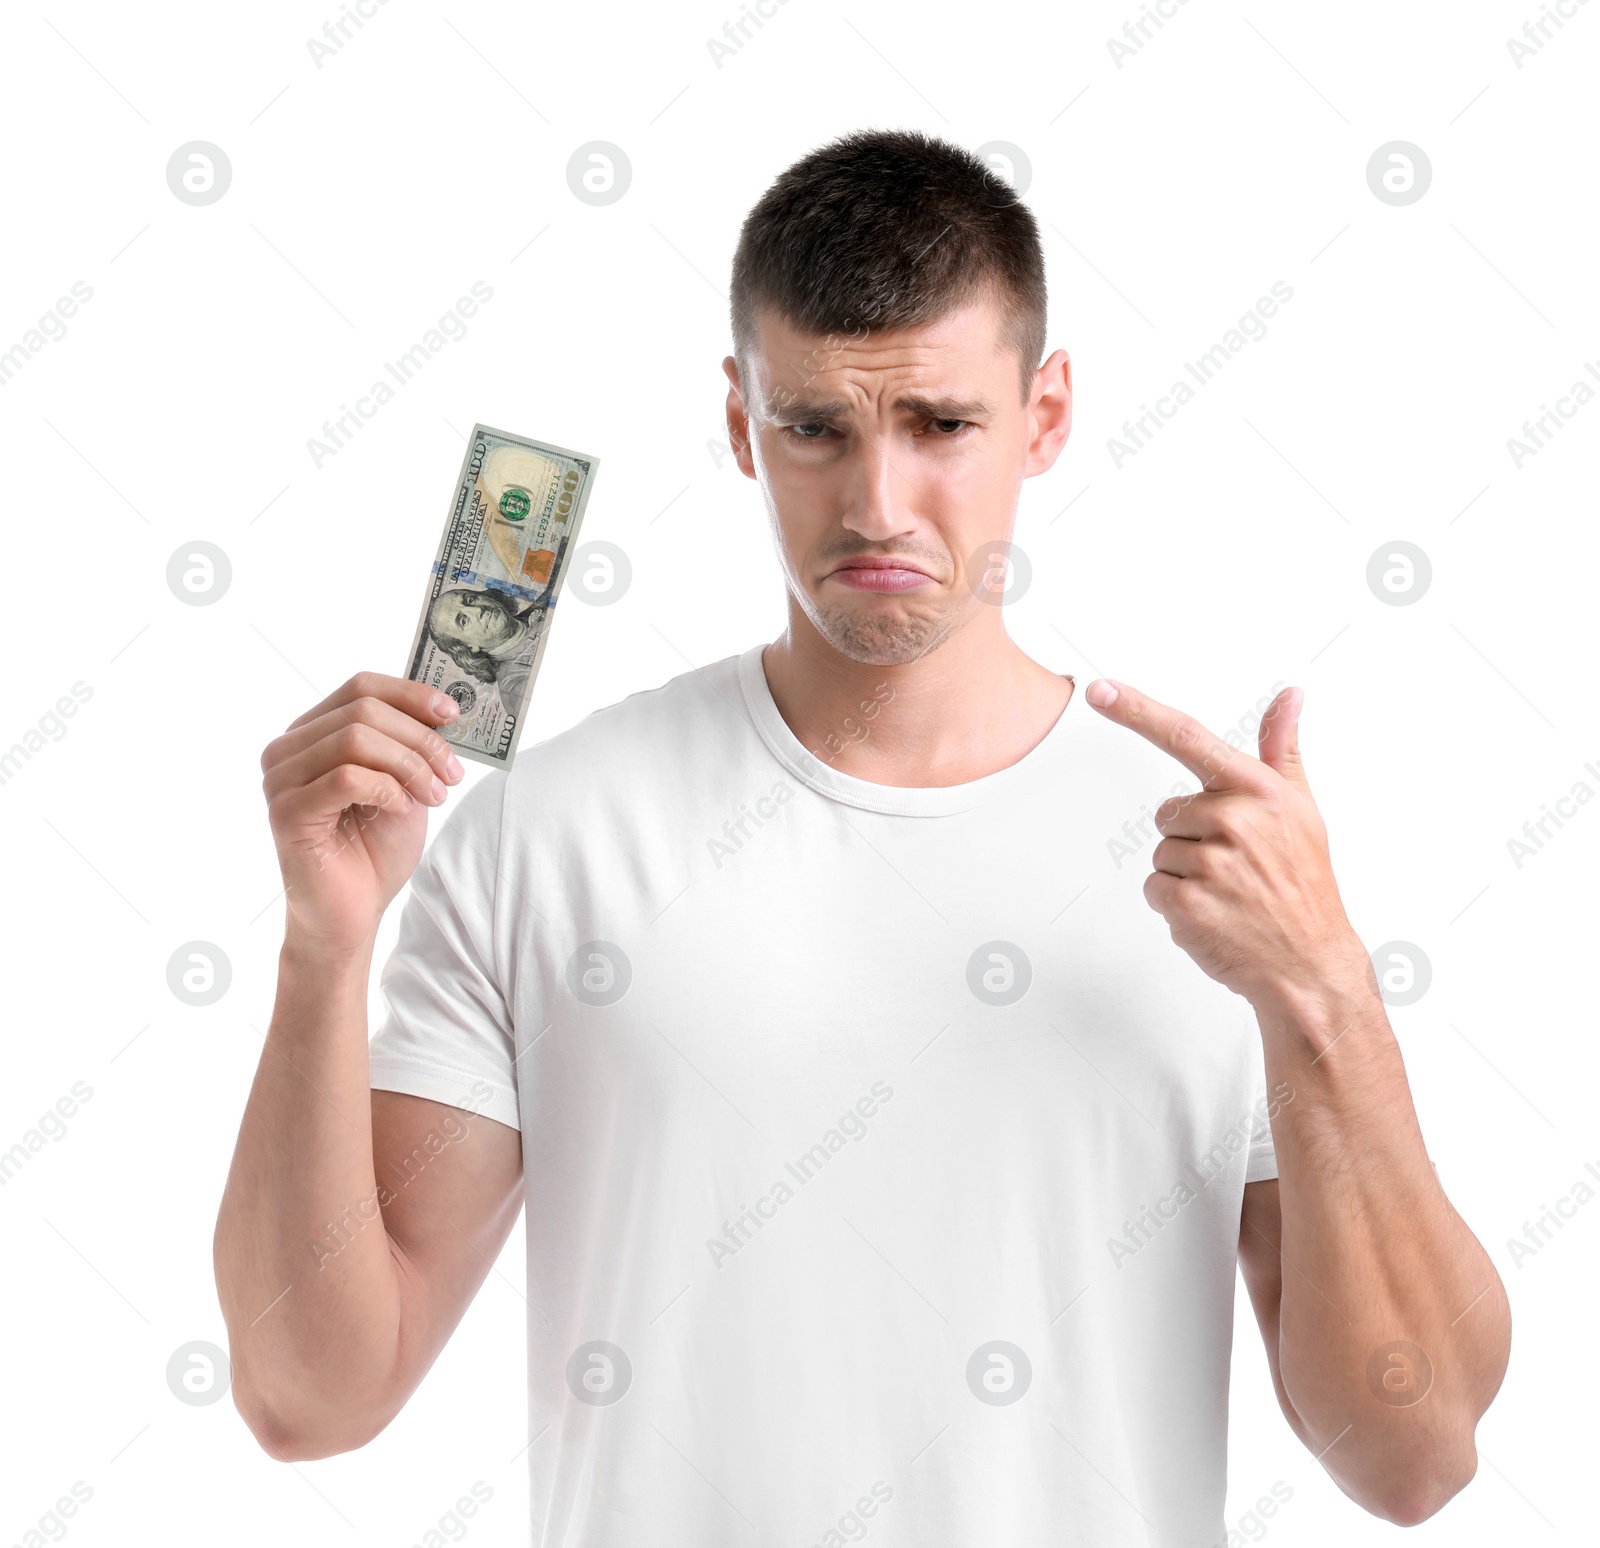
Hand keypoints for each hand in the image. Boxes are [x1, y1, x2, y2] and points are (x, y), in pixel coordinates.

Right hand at [261, 672, 465, 958]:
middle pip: (363, 710)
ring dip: (410, 764)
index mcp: (312, 734)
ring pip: (356, 739)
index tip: (452, 713)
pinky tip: (401, 811)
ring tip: (435, 795)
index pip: (360, 686)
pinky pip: (347, 778)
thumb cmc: (373, 849)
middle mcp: (287, 750)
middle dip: (421, 738)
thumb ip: (411, 745)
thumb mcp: (404, 784)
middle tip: (452, 773)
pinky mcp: (287, 812)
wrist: (352, 913)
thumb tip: (444, 709)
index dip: (411, 693)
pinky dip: (387, 789)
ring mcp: (281, 780)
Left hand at [1083, 678, 1367, 1006]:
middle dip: (1193, 838)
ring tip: (1230, 893)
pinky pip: (1154, 888)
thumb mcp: (1300, 809)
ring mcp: (1212, 863)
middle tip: (1237, 866)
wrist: (1311, 964)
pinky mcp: (1189, 904)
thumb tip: (1290, 695)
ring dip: (1185, 875)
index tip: (1099, 690)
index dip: (1137, 711)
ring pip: (1162, 853)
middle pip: (1169, 813)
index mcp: (1259, 791)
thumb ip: (1281, 750)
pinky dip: (1175, 905)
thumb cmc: (1304, 882)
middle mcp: (1236, 820)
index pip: (1187, 737)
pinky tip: (1216, 915)